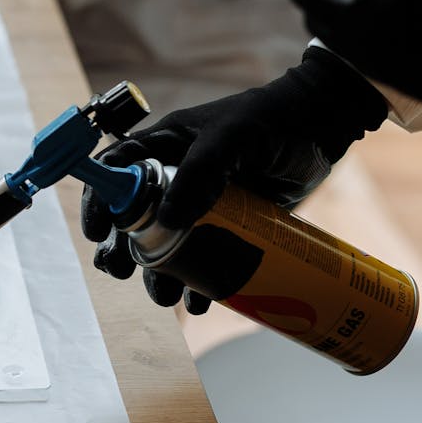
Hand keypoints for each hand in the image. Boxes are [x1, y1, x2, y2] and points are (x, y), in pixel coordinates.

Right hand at [80, 46, 387, 312]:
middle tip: (122, 272)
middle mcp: (176, 177)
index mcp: (166, 146)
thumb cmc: (275, 120)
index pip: (116, 171)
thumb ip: (201, 171)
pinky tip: (200, 301)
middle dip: (123, 250)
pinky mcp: (230, 228)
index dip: (99, 201)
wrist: (325, 130)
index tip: (96, 232)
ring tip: (166, 298)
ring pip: (165, 247)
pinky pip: (205, 261)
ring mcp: (202, 204)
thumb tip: (166, 221)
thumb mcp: (235, 137)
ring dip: (158, 276)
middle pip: (132, 218)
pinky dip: (199, 284)